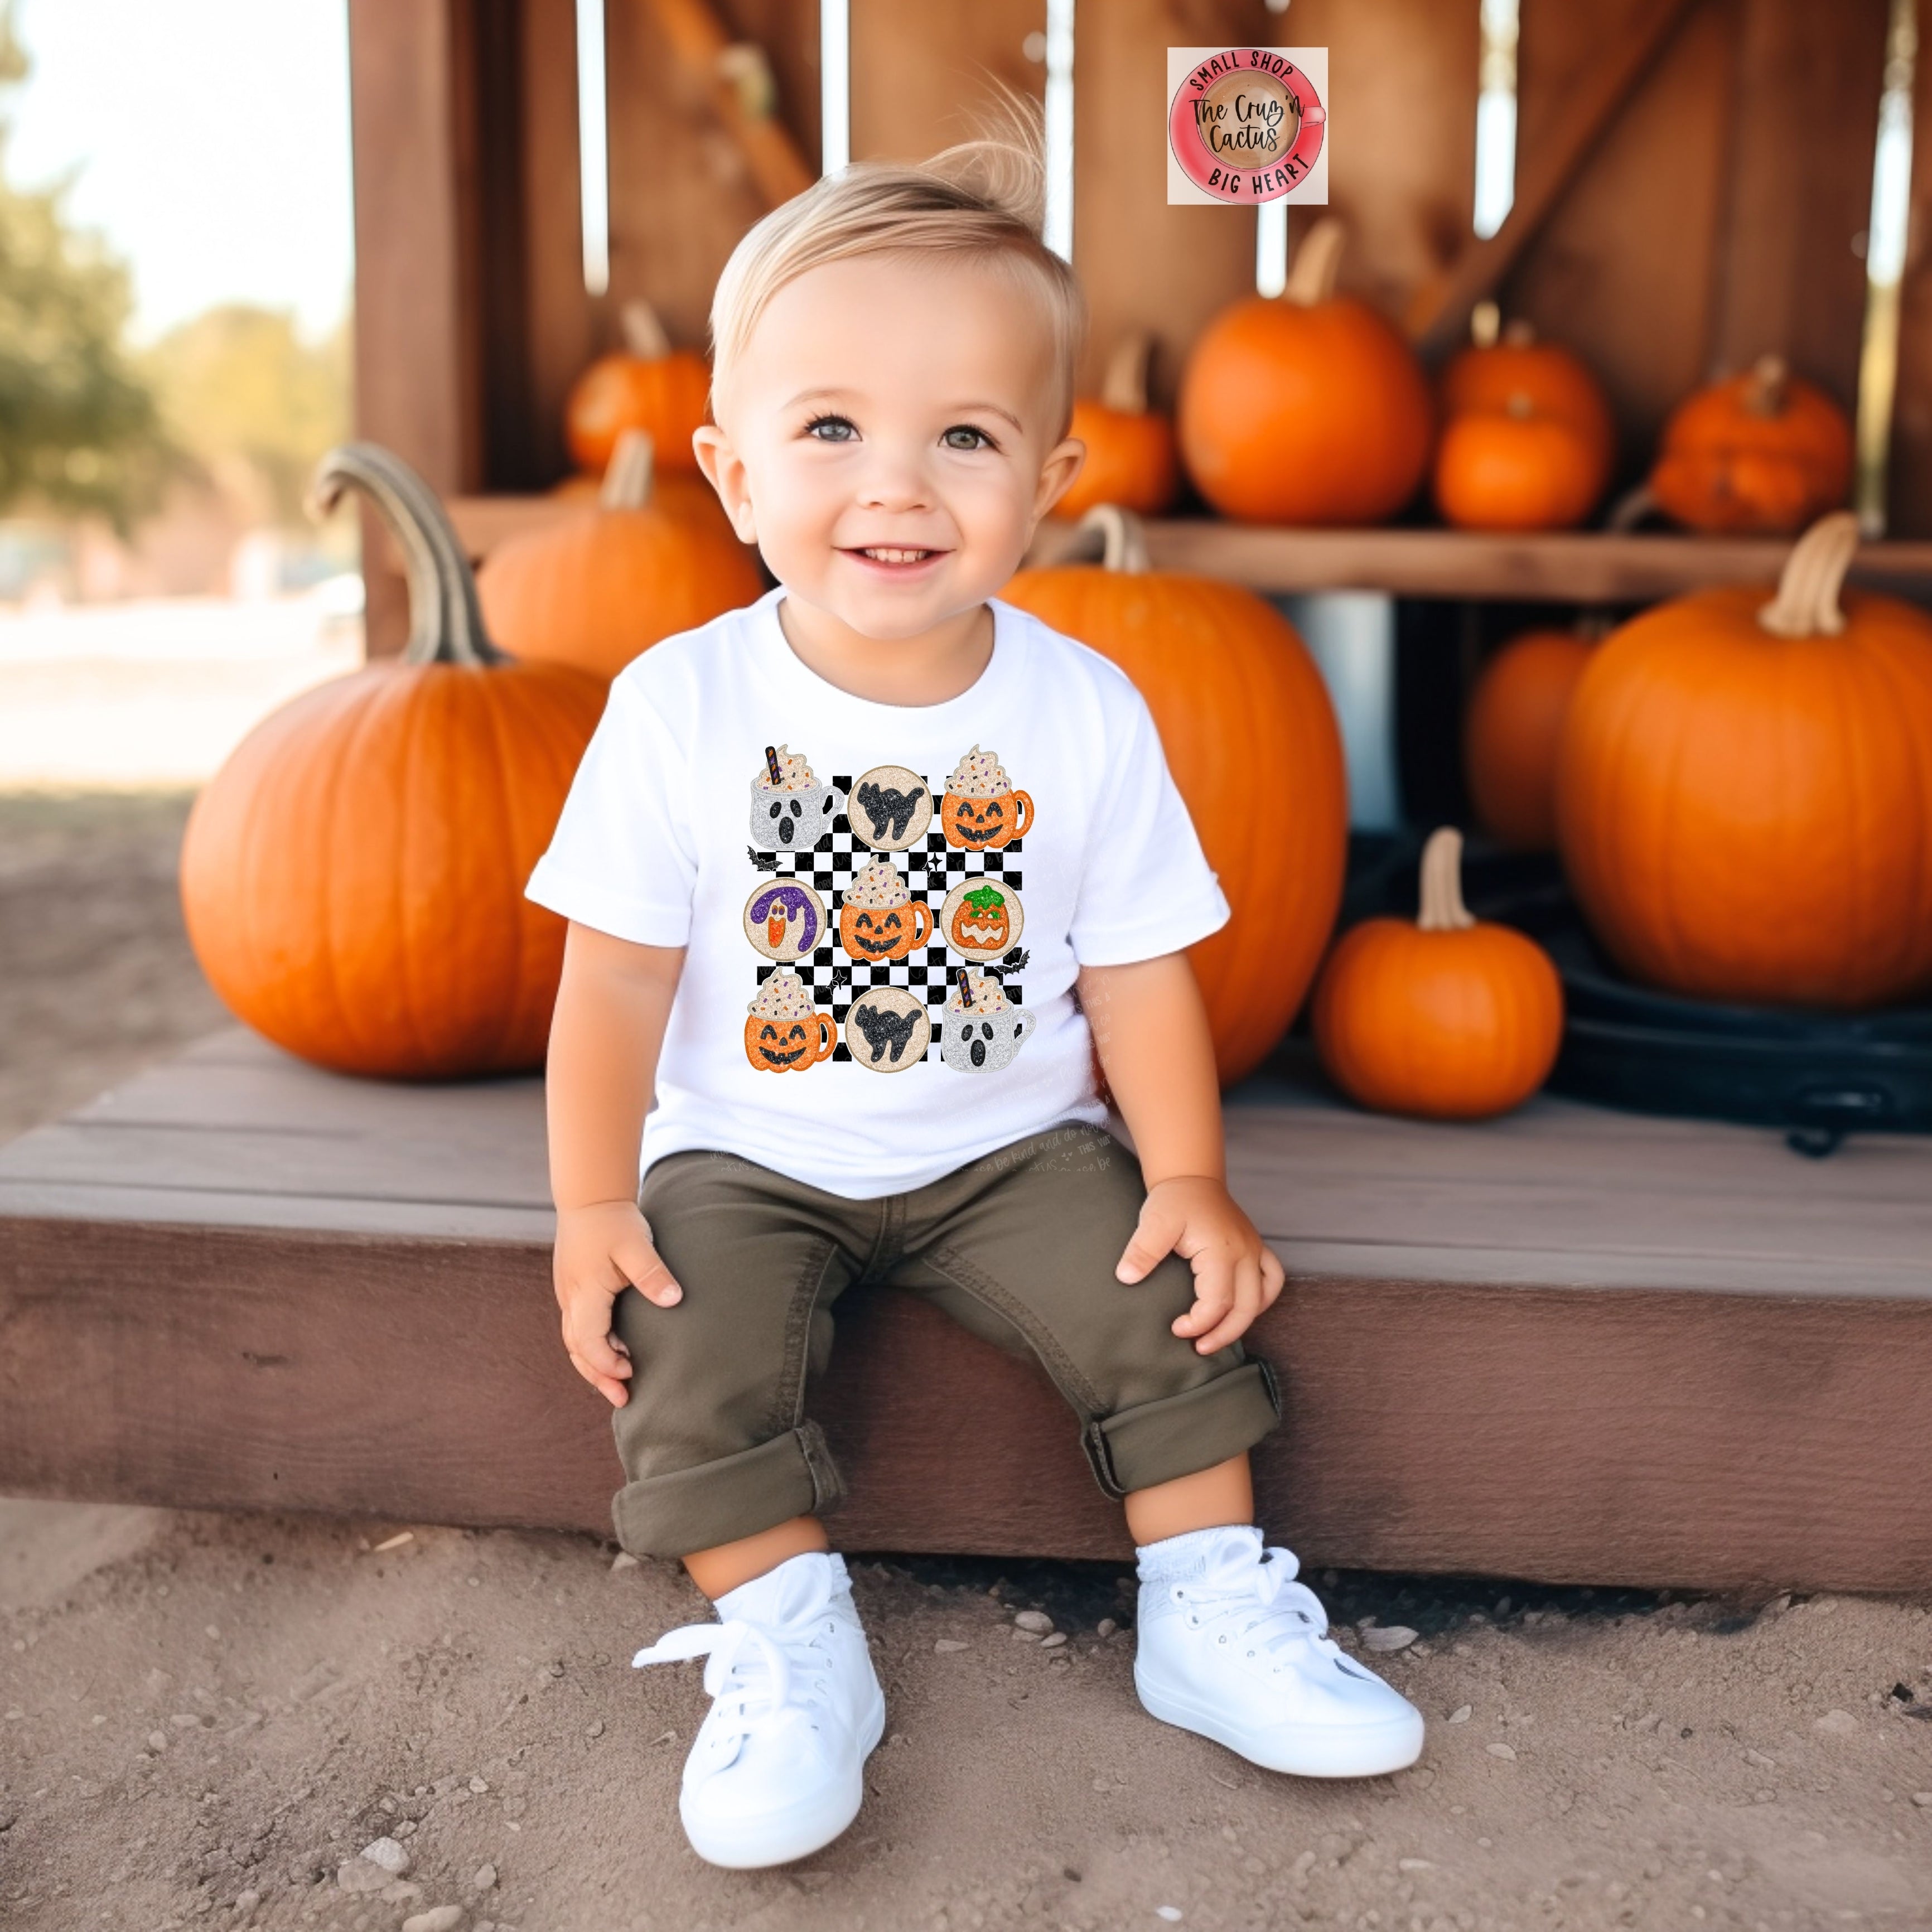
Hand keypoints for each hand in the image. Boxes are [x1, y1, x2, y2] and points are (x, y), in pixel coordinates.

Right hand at [553, 1199, 682, 1406]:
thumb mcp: (637, 1244)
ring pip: (574, 1341)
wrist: (590, 1198)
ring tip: (616, 1384)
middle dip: (598, 1376)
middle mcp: (571, 1299)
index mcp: (585, 1293)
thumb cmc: (614, 1221)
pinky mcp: (575, 1290)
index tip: (631, 1371)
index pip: (589, 1341)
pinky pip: (578, 1328)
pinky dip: (592, 1346)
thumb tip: (674, 1300)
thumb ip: (652, 1273)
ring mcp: (569, 1295)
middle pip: (577, 1350)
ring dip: (593, 1365)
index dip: (607, 1363)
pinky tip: (613, 1351)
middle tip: (623, 1398)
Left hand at [1115, 1175, 1284, 1354]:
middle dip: (1223, 1334)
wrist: (1192, 1177)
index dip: (1198, 1323)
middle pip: (1245, 1308)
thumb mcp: (1154, 1221)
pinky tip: (1243, 1310)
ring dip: (1243, 1322)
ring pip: (1262, 1298)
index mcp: (1222, 1251)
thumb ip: (1142, 1250)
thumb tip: (1126, 1278)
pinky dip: (1262, 1300)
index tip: (1176, 1328)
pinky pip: (1272, 1279)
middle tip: (1199, 1348)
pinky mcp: (1256, 1248)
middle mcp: (1245, 1253)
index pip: (1217, 1302)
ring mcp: (1254, 1250)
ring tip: (1218, 1336)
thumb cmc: (1174, 1201)